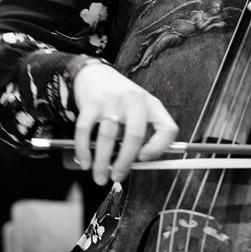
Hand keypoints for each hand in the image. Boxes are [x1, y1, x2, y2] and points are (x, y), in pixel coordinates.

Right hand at [71, 63, 177, 185]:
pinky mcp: (91, 102)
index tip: (144, 160)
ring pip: (108, 136)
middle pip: (135, 136)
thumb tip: (135, 165)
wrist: (97, 74)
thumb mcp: (139, 110)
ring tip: (99, 176)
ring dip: (101, 162)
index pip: (167, 128)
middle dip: (125, 162)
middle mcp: (135, 101)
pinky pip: (85, 130)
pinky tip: (84, 162)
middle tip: (117, 177)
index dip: (159, 148)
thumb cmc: (122, 100)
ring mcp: (112, 100)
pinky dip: (83, 150)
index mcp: (152, 105)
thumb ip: (141, 134)